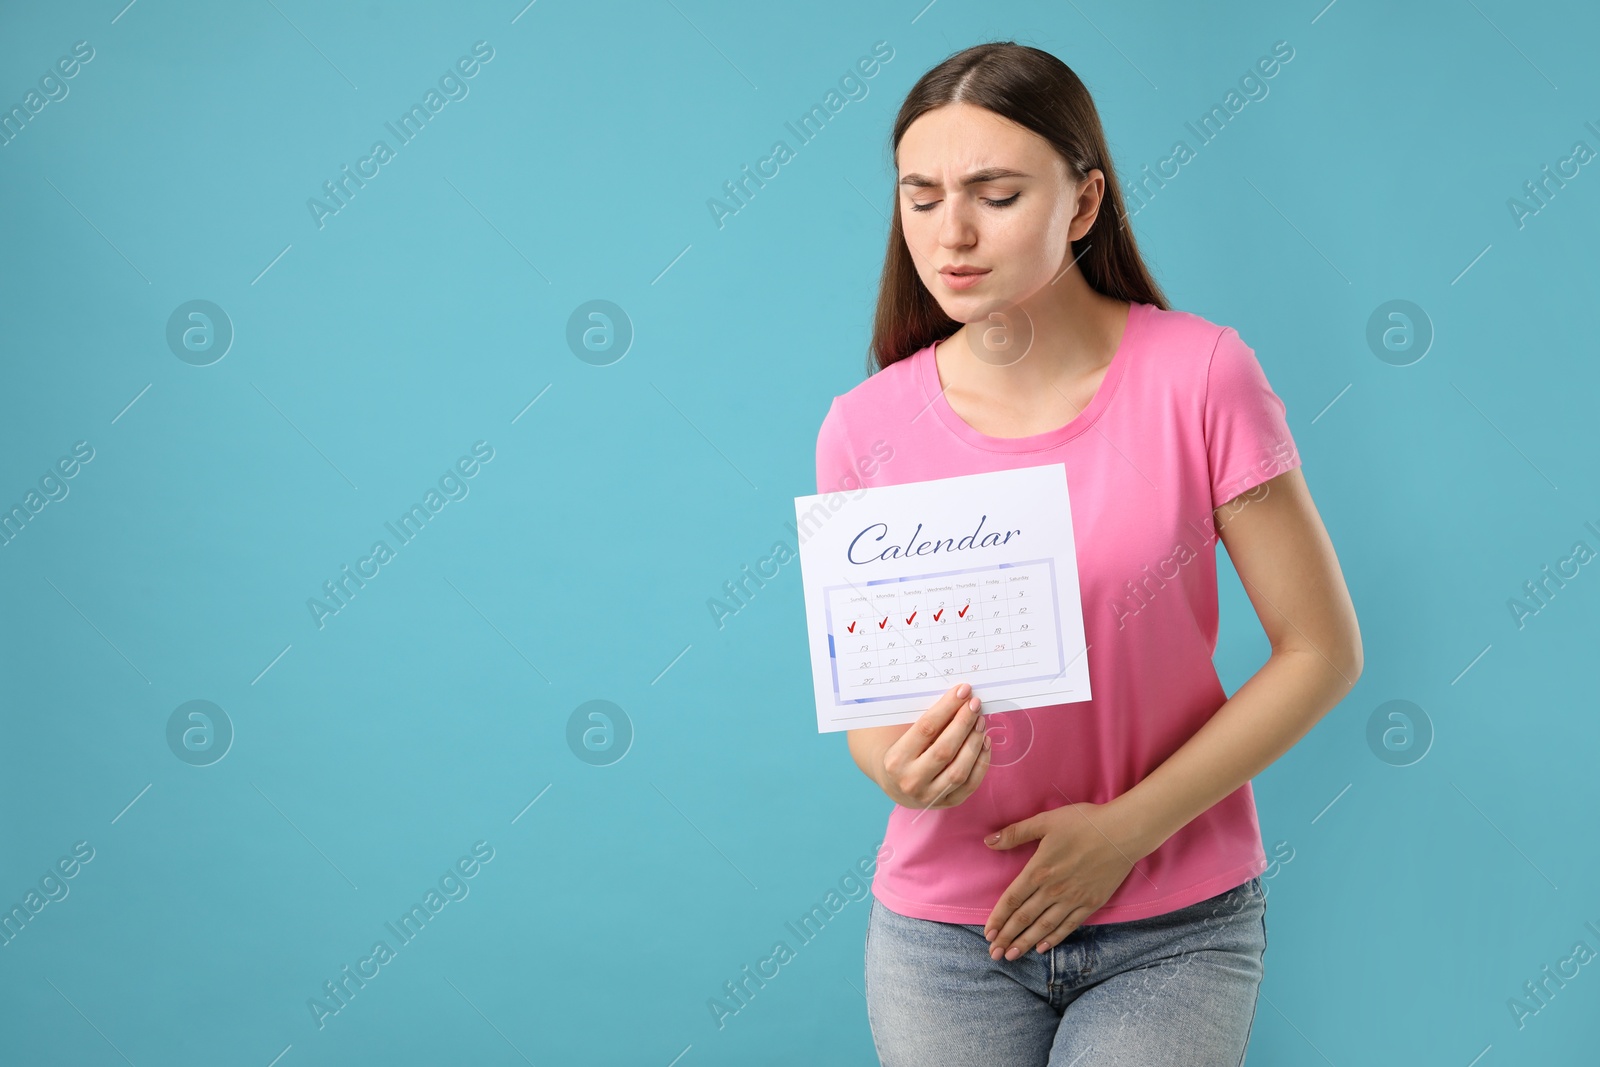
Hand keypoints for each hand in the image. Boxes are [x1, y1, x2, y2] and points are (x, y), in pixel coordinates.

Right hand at [873, 682, 991, 809]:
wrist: (894, 785)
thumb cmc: (901, 751)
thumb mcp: (903, 735)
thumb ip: (928, 721)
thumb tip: (960, 698)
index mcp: (895, 760)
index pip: (926, 728)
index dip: (947, 707)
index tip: (962, 691)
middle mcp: (910, 781)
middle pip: (944, 749)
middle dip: (963, 723)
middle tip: (975, 704)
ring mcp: (929, 796)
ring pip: (959, 770)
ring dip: (974, 743)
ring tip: (981, 722)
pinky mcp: (946, 804)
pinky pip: (969, 785)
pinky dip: (981, 762)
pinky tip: (984, 742)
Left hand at [980, 798, 1146, 960]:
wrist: (1124, 832)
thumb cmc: (1084, 822)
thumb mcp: (1046, 821)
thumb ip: (1016, 833)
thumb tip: (989, 841)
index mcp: (1039, 870)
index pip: (1012, 899)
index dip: (998, 918)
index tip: (988, 933)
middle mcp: (1054, 889)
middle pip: (1024, 918)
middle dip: (1007, 937)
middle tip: (993, 954)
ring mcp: (1073, 899)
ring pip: (1044, 927)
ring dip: (1025, 943)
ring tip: (1011, 956)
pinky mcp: (1091, 903)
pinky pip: (1068, 926)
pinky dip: (1054, 938)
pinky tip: (1042, 948)